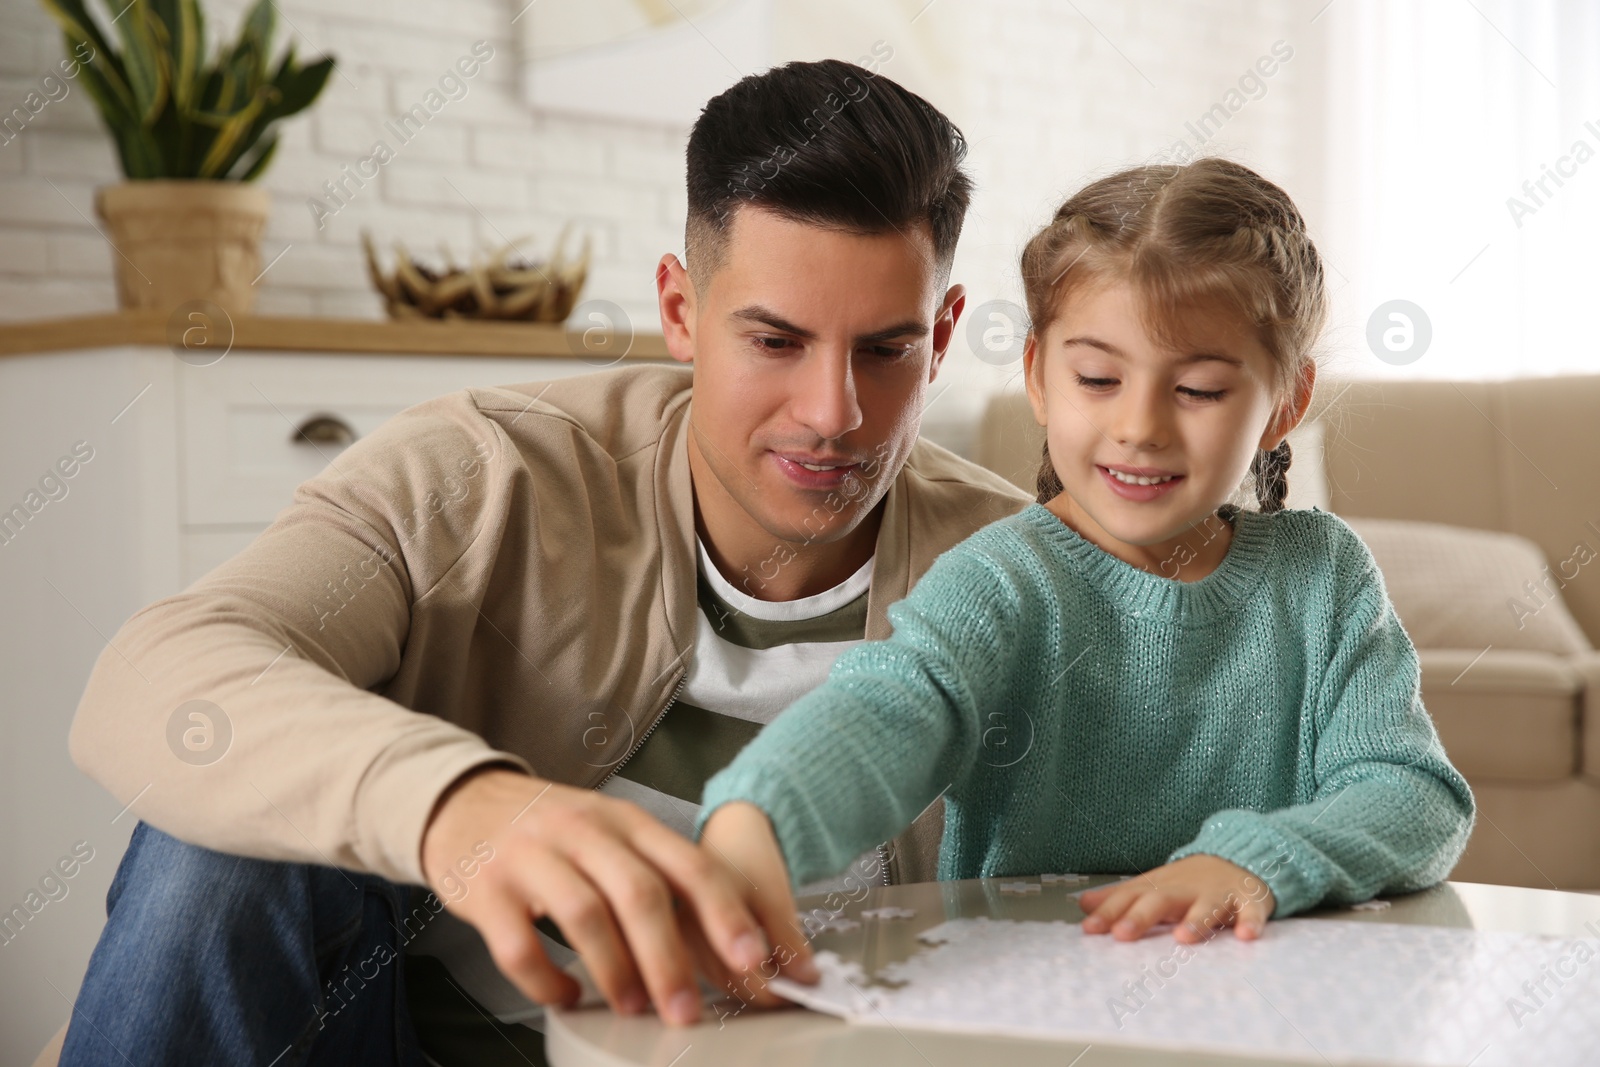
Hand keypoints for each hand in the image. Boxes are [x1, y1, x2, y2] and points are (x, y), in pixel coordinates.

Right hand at [419, 767, 791, 1025]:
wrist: (463, 801)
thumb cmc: (551, 830)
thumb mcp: (610, 835)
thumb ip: (659, 878)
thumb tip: (722, 944)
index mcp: (626, 821)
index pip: (687, 863)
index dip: (724, 912)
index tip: (752, 958)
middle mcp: (583, 830)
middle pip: (640, 892)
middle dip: (670, 959)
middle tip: (687, 1010)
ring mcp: (531, 856)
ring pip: (584, 914)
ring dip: (615, 970)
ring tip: (633, 1007)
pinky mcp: (486, 889)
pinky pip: (519, 944)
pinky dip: (546, 980)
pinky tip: (564, 996)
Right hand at [696, 801, 820, 1007]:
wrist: (732, 831)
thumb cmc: (750, 856)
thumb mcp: (775, 894)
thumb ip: (789, 940)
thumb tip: (806, 978)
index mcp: (704, 911)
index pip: (741, 970)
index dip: (778, 988)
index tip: (805, 990)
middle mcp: (684, 928)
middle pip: (728, 980)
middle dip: (767, 991)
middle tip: (800, 987)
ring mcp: (683, 937)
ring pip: (721, 980)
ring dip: (754, 986)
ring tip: (784, 977)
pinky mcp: (688, 942)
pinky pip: (716, 971)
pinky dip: (742, 975)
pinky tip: (760, 967)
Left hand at [1077, 855, 1274, 942]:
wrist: (1239, 857)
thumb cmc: (1189, 883)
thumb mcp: (1153, 887)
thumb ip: (1120, 898)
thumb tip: (1083, 905)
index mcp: (1160, 888)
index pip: (1130, 899)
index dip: (1109, 913)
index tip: (1089, 929)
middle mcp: (1186, 890)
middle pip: (1161, 900)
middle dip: (1141, 916)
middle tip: (1122, 934)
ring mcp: (1218, 895)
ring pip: (1207, 907)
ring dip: (1195, 921)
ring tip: (1182, 938)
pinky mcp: (1248, 900)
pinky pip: (1252, 912)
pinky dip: (1251, 922)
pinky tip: (1246, 936)